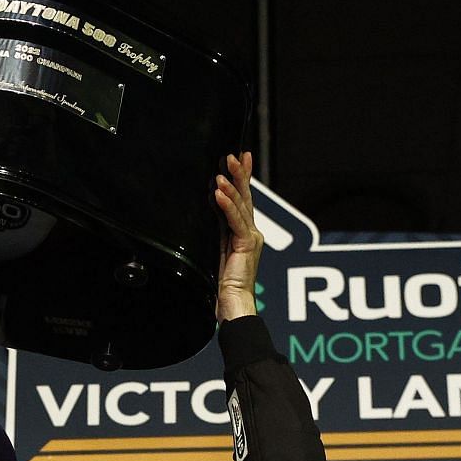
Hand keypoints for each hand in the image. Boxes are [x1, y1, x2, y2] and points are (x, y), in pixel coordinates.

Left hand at [214, 151, 261, 321]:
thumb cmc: (222, 285)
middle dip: (239, 174)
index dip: (240, 179)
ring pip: (241, 205)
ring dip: (230, 185)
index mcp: (242, 233)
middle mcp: (250, 232)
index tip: (237, 159)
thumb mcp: (215, 250)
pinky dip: (226, 205)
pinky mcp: (247, 245)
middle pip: (245, 197)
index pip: (241, 200)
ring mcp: (250, 238)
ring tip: (221, 170)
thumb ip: (216, 229)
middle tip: (232, 155)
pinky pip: (235, 221)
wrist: (233, 305)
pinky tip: (217, 193)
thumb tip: (209, 205)